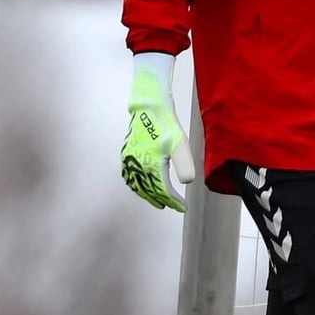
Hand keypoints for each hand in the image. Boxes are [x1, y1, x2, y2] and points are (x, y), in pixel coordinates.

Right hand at [120, 52, 195, 210]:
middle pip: (149, 190)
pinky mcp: (127, 154)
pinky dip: (138, 185)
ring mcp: (129, 160)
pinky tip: (143, 186)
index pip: (163, 190)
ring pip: (138, 184)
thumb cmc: (166, 124)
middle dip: (161, 200)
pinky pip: (130, 176)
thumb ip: (184, 165)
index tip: (182, 207)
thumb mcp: (180, 144)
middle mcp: (137, 164)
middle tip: (172, 207)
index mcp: (151, 164)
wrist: (148, 107)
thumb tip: (187, 183)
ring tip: (159, 201)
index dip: (173, 201)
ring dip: (148, 195)